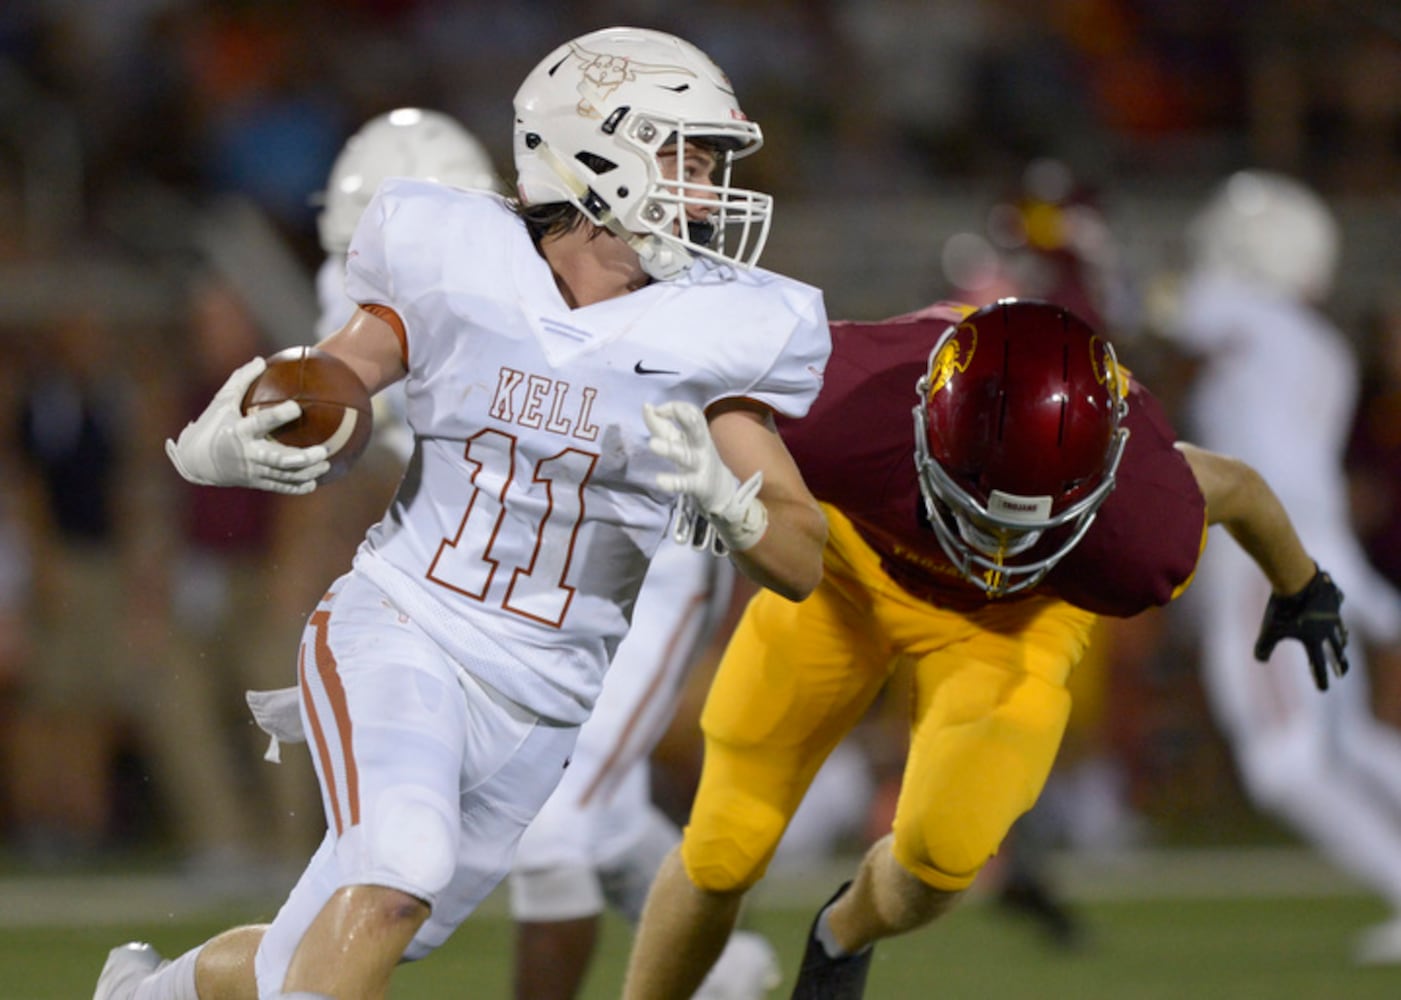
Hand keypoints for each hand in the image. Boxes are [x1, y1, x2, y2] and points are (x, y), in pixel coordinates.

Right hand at [165, 357, 330, 494]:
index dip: (279, 416)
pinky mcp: (254, 482)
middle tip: (324, 450)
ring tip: (326, 463)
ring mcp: (251, 471)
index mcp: (238, 431)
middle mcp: (246, 453)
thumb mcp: (222, 401)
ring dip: (306, 472)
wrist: (195, 461)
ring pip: (283, 475)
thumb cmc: (212, 425)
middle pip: (279, 459)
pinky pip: (279, 486)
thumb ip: (241, 380)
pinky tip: (314, 483)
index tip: (297, 407)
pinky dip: (297, 486)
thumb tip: (261, 360)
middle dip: (303, 457)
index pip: (261, 423)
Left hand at [643, 401, 766, 551]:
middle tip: (662, 411)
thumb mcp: (678, 440)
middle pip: (696, 428)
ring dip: (670, 449)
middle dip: (683, 417)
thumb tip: (646, 406)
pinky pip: (685, 483)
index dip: (675, 407)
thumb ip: (661, 424)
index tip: (658, 410)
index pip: (692, 412)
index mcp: (697, 432)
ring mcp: (701, 465)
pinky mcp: (698, 485)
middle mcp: (701, 445)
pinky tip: (659, 481)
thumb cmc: (693, 458)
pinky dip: (673, 482)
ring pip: (686, 455)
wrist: (720, 490)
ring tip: (652, 444)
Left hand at [1254, 567, 1349, 690]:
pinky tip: (1338, 604)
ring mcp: (1333, 612)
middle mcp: (1327, 628)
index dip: (1320, 678)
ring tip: (1344, 642)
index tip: (1323, 689)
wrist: (1297, 580)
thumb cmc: (1282, 609)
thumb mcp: (1269, 630)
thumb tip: (1259, 660)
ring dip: (1342, 638)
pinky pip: (1338, 602)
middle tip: (1343, 672)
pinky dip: (1338, 606)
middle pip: (1336, 650)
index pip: (1317, 664)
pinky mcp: (1332, 596)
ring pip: (1340, 629)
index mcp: (1314, 640)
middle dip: (1339, 663)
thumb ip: (1263, 648)